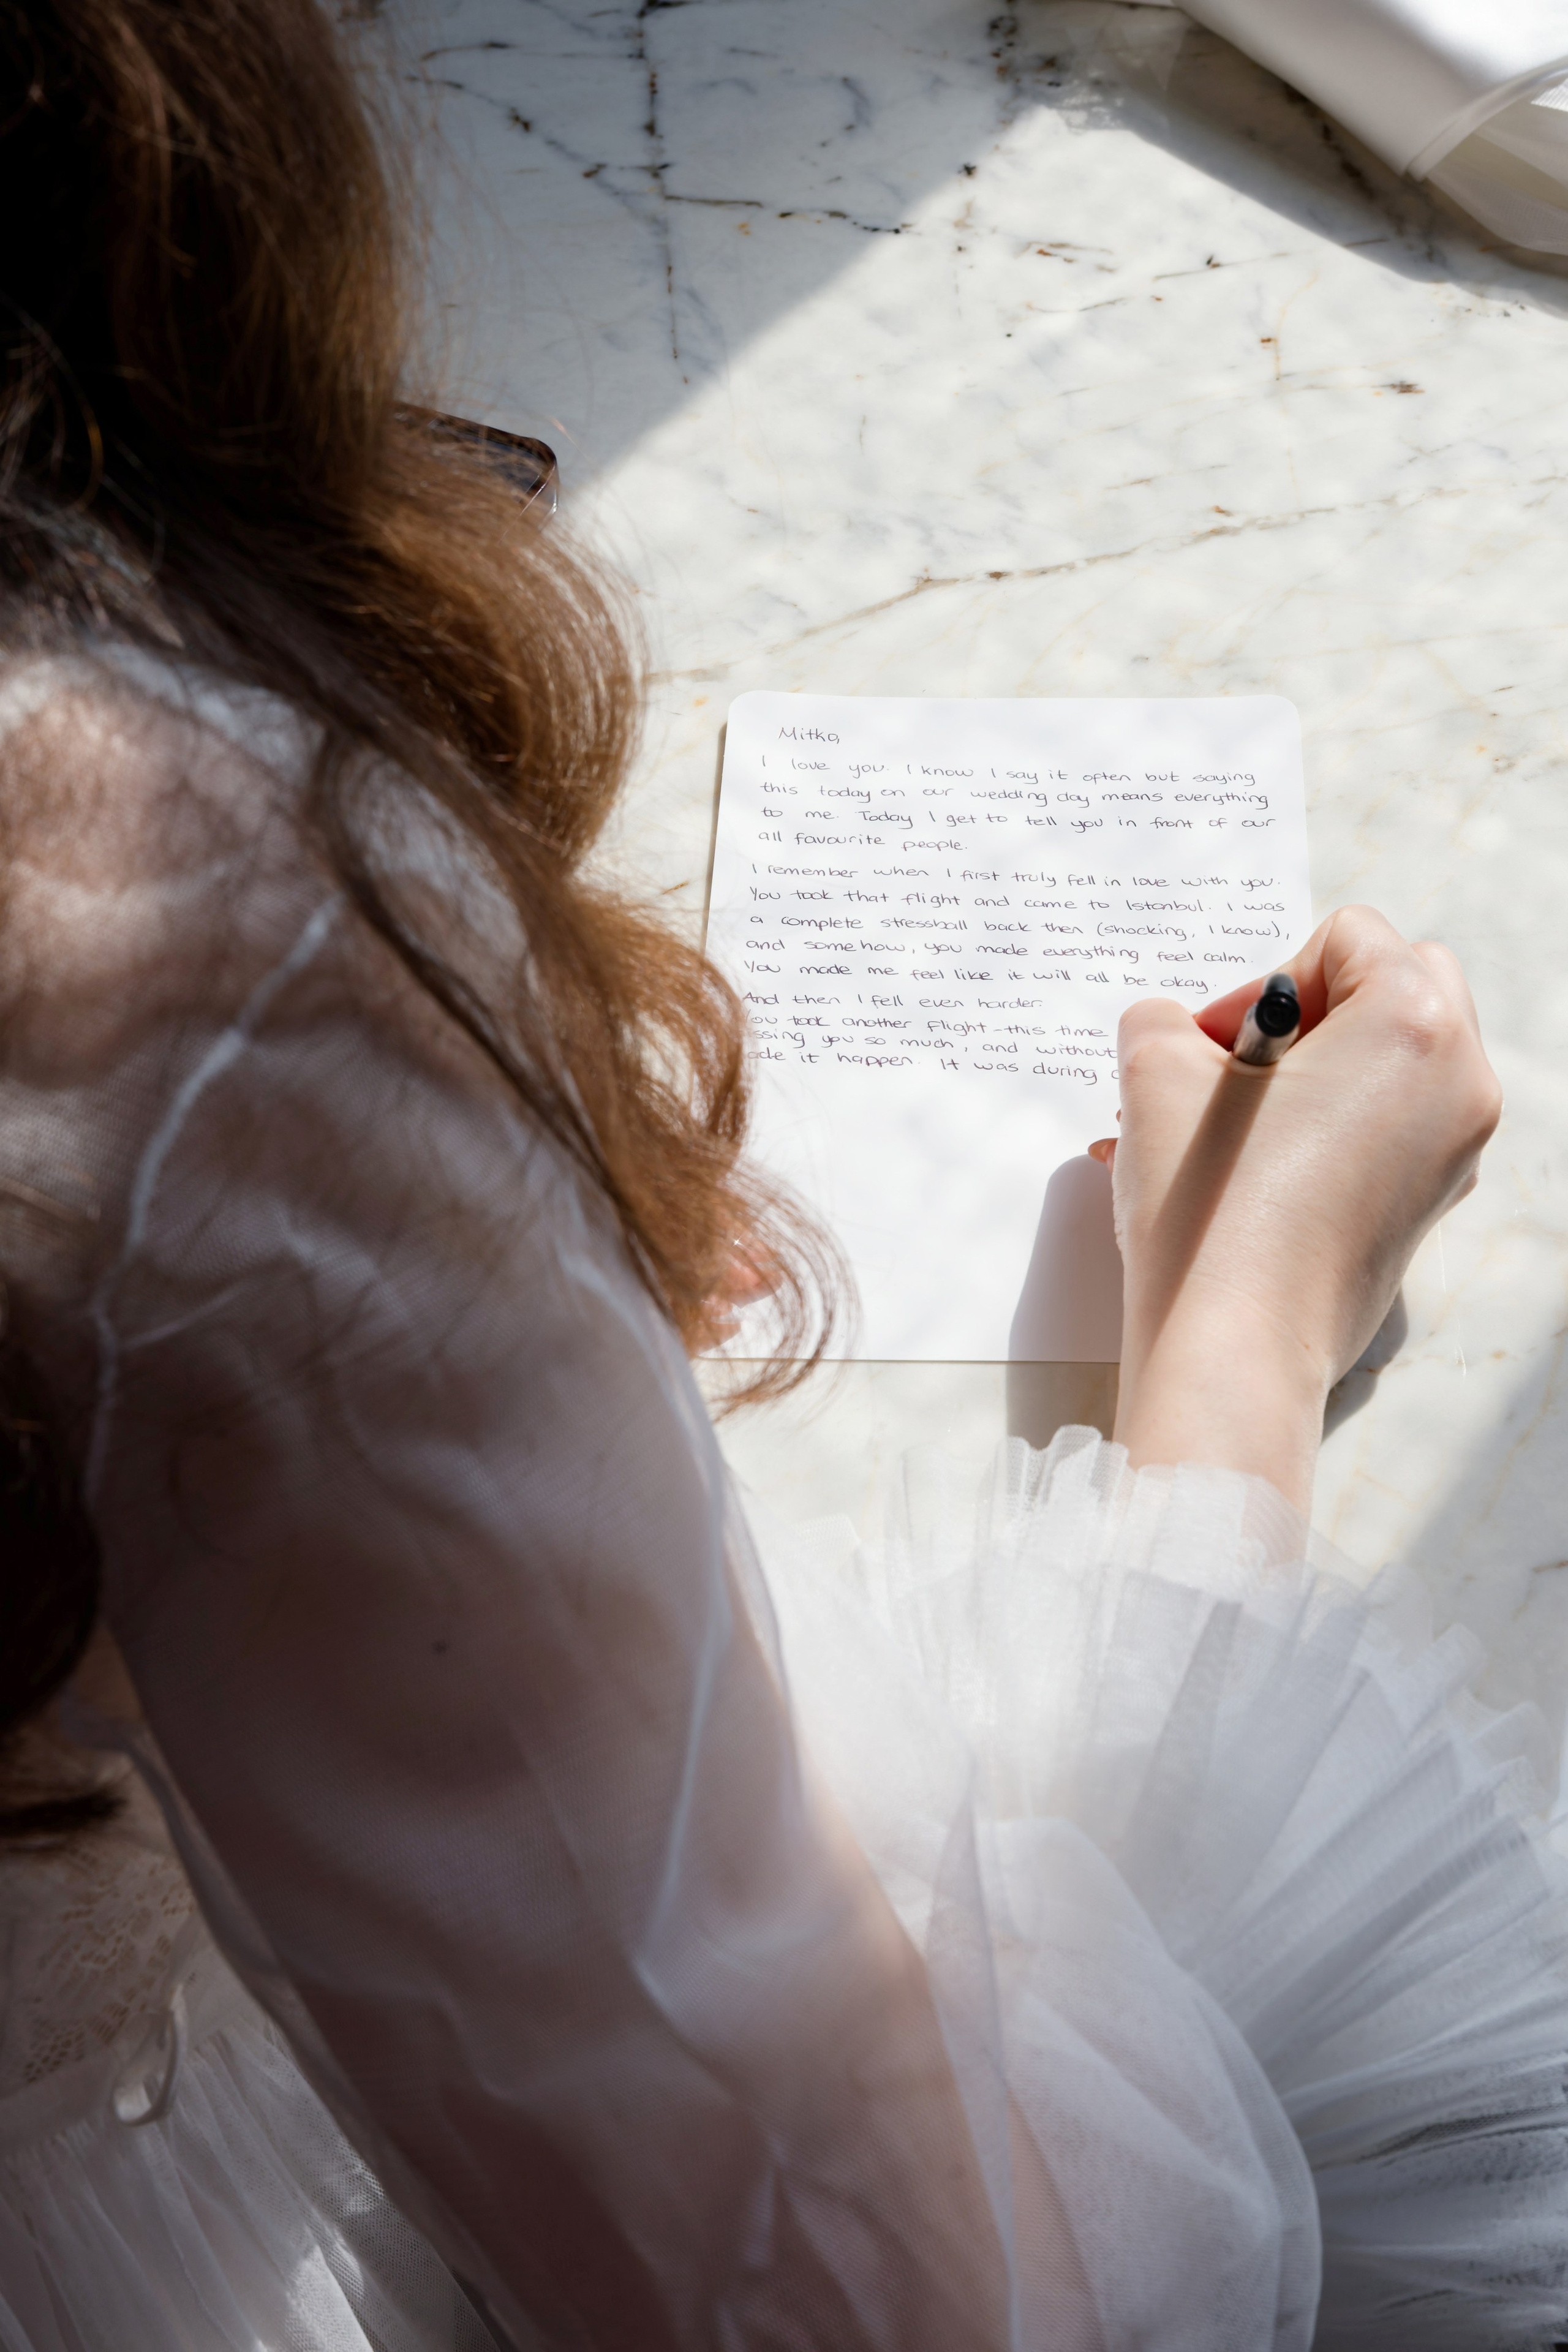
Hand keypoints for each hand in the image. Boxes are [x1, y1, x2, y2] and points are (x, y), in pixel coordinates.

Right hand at [1097, 908, 1500, 1509]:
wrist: (1235, 1348)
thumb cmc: (1208, 1207)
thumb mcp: (1154, 1072)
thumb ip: (1162, 1019)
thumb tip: (1178, 1034)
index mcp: (1415, 1023)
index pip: (1348, 939)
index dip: (1262, 982)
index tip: (1212, 1046)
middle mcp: (1458, 1083)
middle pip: (1396, 989)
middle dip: (1309, 1015)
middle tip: (1233, 1069)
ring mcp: (1453, 1153)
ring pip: (1390, 1065)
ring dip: (1311, 1074)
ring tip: (1227, 1128)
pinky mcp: (1428, 1208)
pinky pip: (1385, 1132)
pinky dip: (1324, 1131)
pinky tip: (1248, 1176)